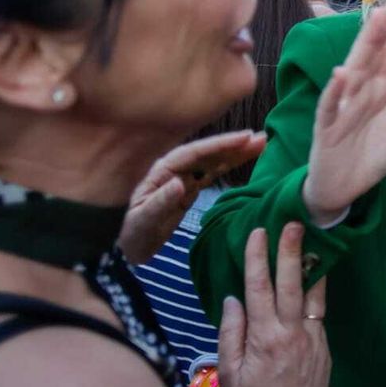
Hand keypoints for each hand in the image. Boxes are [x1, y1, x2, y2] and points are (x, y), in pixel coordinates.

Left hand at [121, 131, 266, 262]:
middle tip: (262, 138)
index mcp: (162, 171)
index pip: (194, 153)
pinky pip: (211, 174)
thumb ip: (159, 202)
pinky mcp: (187, 191)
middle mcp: (173, 170)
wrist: (123, 248)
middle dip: (234, 145)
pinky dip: (228, 166)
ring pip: (212, 162)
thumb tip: (180, 183)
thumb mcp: (142, 221)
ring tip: (261, 144)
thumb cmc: (129, 234)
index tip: (244, 137)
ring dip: (235, 153)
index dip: (220, 145)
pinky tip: (244, 159)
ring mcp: (181, 179)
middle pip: (207, 153)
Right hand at [218, 224, 330, 386]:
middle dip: (291, 250)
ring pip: (312, 296)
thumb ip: (231, 333)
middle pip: (291, 282)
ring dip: (311, 267)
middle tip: (295, 223)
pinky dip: (315, 295)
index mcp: (264, 338)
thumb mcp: (228, 373)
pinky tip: (313, 283)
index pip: (258, 287)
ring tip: (314, 242)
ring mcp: (312, 341)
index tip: (259, 232)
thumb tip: (233, 299)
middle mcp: (291, 334)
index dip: (257, 257)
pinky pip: (318, 316)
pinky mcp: (324, 351)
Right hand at [302, 0, 385, 219]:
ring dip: (366, 45)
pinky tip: (342, 72)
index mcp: (377, 92)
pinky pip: (331, 107)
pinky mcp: (327, 128)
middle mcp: (359, 92)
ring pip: (355, 70)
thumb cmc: (369, 159)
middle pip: (375, 53)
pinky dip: (335, 91)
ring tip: (377, 18)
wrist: (340, 190)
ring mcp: (341, 107)